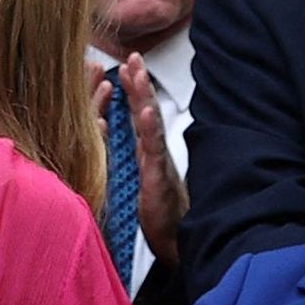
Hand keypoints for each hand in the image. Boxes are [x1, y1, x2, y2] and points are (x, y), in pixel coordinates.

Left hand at [110, 54, 185, 257]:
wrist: (177, 249)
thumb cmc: (164, 222)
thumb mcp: (147, 187)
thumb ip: (144, 164)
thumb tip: (135, 145)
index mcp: (149, 156)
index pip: (139, 117)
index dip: (132, 91)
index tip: (126, 65)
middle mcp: (156, 156)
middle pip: (146, 112)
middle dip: (138, 83)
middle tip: (131, 55)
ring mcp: (159, 166)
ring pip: (150, 125)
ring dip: (143, 96)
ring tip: (137, 72)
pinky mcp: (159, 181)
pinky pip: (154, 151)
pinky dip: (150, 129)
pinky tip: (146, 111)